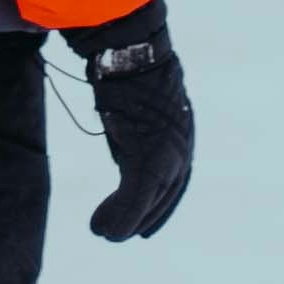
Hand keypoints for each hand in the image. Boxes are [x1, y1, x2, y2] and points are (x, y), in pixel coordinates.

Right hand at [72, 0, 192, 239]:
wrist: (130, 50)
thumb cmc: (128, 66)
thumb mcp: (137, 95)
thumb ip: (137, 114)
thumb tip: (121, 113)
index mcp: (182, 130)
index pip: (176, 178)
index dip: (161, 205)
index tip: (146, 223)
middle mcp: (181, 145)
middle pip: (165, 194)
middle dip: (143, 217)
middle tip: (119, 232)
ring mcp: (168, 154)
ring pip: (149, 201)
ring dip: (125, 221)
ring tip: (103, 232)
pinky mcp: (148, 158)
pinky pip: (135, 198)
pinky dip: (120, 217)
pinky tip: (101, 229)